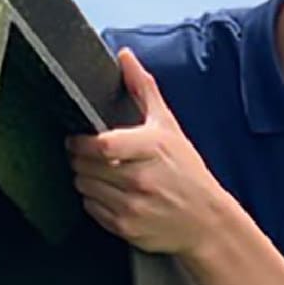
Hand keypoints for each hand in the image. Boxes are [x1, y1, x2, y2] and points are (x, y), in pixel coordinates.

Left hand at [66, 48, 232, 256]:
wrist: (207, 222)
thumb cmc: (187, 172)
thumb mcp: (169, 127)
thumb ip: (143, 89)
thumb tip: (124, 57)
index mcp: (152, 148)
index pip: (101, 145)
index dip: (81, 142)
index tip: (76, 138)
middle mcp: (141, 179)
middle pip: (86, 166)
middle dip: (79, 159)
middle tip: (87, 156)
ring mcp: (133, 206)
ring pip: (84, 186)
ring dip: (85, 179)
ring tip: (102, 175)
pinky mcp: (126, 228)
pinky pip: (92, 209)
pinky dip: (94, 200)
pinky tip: (112, 194)